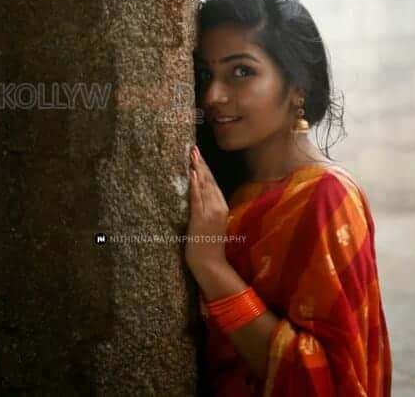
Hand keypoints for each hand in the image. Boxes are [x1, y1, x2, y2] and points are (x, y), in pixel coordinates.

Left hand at [185, 144, 229, 274]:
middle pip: (210, 181)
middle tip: (194, 149)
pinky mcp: (200, 218)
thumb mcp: (212, 224)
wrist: (210, 264)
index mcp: (222, 208)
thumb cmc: (208, 247)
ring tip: (192, 155)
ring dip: (198, 169)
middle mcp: (218, 207)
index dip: (206, 169)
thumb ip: (209, 210)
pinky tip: (192, 174)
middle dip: (201, 164)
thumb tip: (202, 198)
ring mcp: (210, 212)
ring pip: (204, 186)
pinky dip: (195, 185)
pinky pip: (197, 198)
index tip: (200, 156)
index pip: (214, 184)